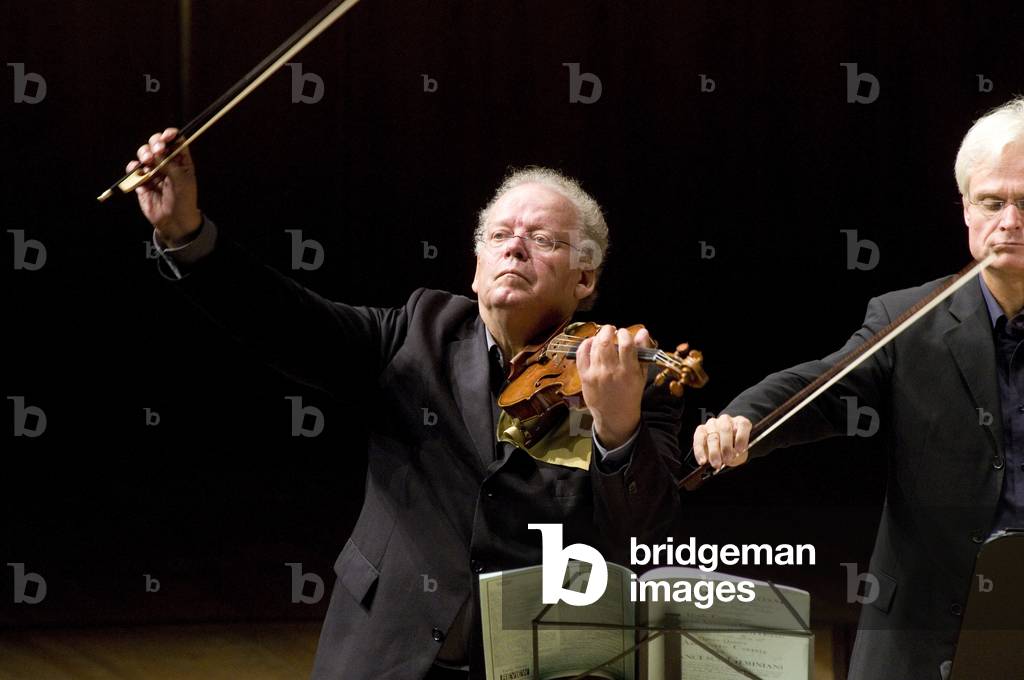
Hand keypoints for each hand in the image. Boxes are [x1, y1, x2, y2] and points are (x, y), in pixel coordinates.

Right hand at [128, 128, 200, 246]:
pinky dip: (134, 167)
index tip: (166, 136)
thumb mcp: (182, 180)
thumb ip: (169, 164)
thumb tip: (154, 152)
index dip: (170, 135)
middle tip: (157, 151)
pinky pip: (134, 169)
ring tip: (147, 162)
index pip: (175, 141)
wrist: (174, 221)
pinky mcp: (141, 180)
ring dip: (143, 153)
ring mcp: (153, 170)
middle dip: (154, 143)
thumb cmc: (183, 200)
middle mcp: (166, 163)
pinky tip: (139, 172)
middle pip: (156, 143)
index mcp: (181, 161)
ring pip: (144, 153)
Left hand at [576, 325, 651, 448]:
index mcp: (628, 371)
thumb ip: (643, 352)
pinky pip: (581, 355)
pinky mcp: (584, 377)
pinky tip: (591, 343)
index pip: (626, 344)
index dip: (625, 334)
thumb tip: (643, 332)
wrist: (615, 415)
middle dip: (608, 330)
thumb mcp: (641, 375)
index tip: (625, 333)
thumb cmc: (630, 394)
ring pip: (594, 346)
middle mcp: (611, 372)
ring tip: (603, 336)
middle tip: (611, 330)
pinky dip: (585, 345)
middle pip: (606, 342)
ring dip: (598, 336)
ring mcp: (596, 374)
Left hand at [693, 415, 751, 470]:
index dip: (700, 451)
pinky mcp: (741, 421)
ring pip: (725, 430)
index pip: (699, 438)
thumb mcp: (719, 457)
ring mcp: (727, 421)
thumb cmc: (726, 450)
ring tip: (729, 457)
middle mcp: (713, 424)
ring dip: (727, 446)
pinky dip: (741, 440)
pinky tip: (740, 449)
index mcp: (703, 431)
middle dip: (714, 452)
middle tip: (718, 464)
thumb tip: (719, 463)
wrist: (741, 442)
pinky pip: (741, 428)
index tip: (703, 462)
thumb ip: (717, 459)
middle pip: (712, 436)